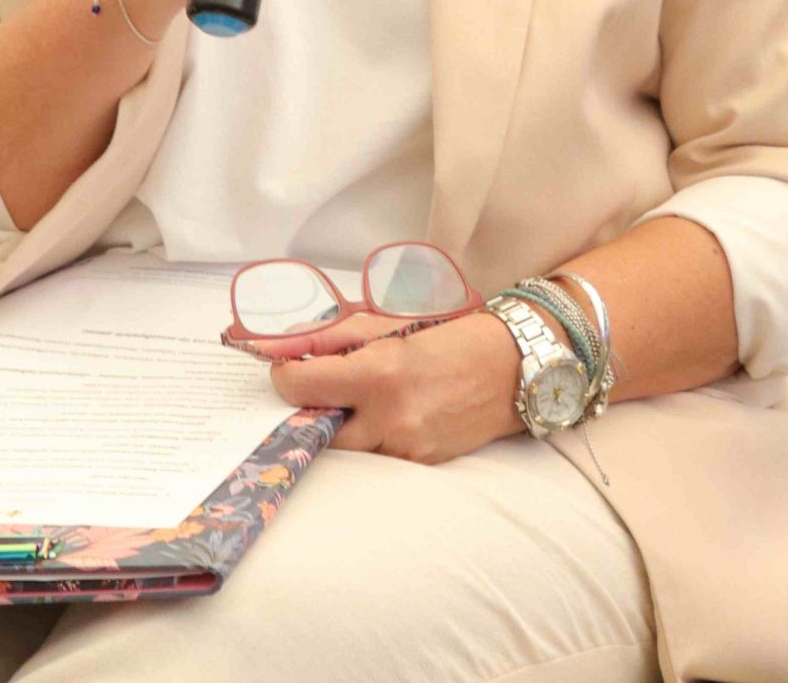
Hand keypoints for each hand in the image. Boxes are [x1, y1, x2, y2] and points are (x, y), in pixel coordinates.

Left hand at [254, 304, 524, 464]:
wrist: (510, 367)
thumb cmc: (447, 334)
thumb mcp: (386, 322)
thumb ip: (329, 336)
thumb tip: (277, 346)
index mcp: (379, 371)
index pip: (302, 386)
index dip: (284, 375)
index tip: (287, 366)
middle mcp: (390, 417)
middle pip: (316, 431)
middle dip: (311, 409)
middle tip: (321, 388)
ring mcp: (406, 448)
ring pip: (346, 450)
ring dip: (341, 426)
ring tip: (358, 399)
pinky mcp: (420, 466)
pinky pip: (376, 458)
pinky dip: (371, 438)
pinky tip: (386, 414)